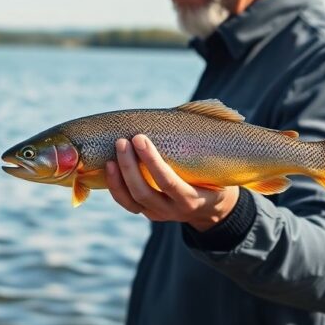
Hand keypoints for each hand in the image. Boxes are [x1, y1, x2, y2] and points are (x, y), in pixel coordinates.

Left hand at [105, 134, 239, 231]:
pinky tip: (109, 167)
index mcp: (192, 199)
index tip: (140, 138)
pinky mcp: (147, 213)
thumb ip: (200, 146)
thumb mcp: (215, 169)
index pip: (168, 182)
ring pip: (131, 200)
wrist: (213, 209)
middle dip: (130, 166)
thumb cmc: (215, 178)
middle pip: (144, 192)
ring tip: (113, 153)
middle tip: (122, 141)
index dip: (152, 161)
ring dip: (118, 176)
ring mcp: (158, 214)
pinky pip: (126, 202)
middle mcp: (173, 210)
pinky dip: (115, 186)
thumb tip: (196, 110)